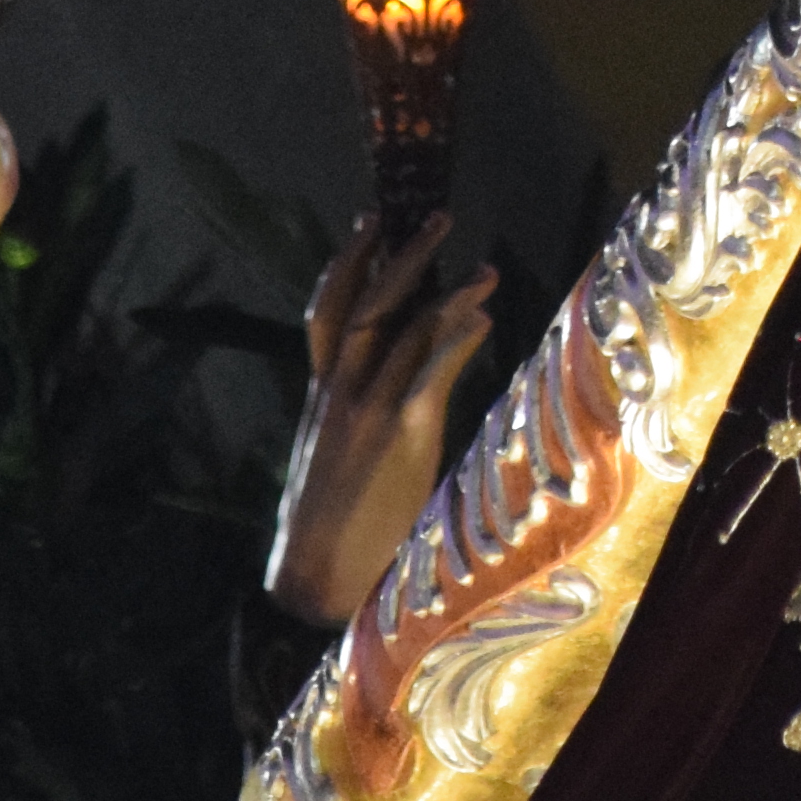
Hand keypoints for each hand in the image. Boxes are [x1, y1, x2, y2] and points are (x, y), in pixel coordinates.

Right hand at [268, 210, 497, 625]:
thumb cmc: (328, 533)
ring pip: (407, 330)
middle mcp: (340, 395)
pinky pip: (431, 372)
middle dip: (403, 256)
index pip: (327, 314)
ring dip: (450, 292)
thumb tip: (380, 405)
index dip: (346, 263)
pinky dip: (458, 338)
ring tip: (486, 268)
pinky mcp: (401, 436)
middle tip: (438, 217)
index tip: (369, 224)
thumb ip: (351, 425)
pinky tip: (482, 318)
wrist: (313, 583)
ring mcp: (368, 412)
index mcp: (321, 399)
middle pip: (369, 304)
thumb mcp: (331, 465)